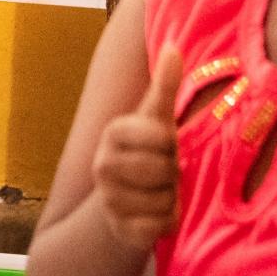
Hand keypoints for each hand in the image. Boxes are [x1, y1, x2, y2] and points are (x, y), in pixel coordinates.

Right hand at [93, 46, 181, 250]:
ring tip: (162, 193)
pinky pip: (155, 228)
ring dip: (172, 200)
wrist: (125, 201)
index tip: (165, 143)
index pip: (160, 136)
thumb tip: (173, 46)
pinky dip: (165, 224)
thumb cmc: (149, 152)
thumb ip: (165, 84)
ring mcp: (107, 198)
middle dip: (174, 173)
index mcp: (114, 132)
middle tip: (166, 172)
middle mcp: (103, 164)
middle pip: (163, 170)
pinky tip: (158, 216)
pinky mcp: (117, 229)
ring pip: (163, 200)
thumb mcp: (158, 118)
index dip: (171, 143)